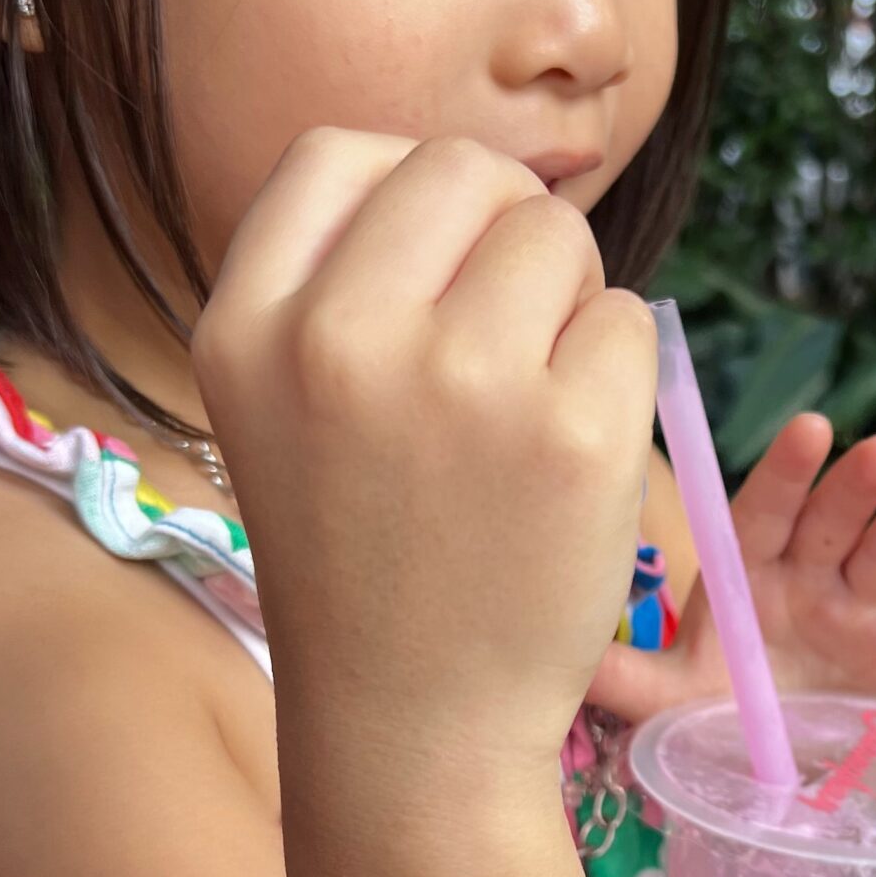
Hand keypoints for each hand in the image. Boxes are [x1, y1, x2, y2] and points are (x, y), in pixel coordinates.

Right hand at [194, 130, 656, 781]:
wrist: (411, 724)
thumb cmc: (364, 553)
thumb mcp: (281, 403)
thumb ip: (340, 278)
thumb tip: (478, 175)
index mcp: (246, 327)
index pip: (340, 152)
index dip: (406, 195)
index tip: (425, 278)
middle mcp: (340, 341)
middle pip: (467, 172)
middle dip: (502, 236)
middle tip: (493, 348)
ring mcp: (464, 382)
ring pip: (558, 236)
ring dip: (565, 304)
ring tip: (522, 411)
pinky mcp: (576, 433)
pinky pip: (628, 322)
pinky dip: (614, 375)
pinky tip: (565, 459)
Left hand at [586, 413, 875, 724]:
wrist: (771, 778)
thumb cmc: (715, 719)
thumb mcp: (662, 699)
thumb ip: (616, 671)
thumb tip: (556, 643)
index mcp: (748, 574)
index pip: (763, 511)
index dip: (787, 473)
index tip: (811, 430)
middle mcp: (807, 578)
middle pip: (832, 520)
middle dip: (855, 485)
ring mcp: (860, 610)